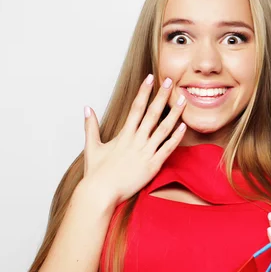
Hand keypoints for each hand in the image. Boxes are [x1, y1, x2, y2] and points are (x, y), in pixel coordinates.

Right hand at [81, 75, 186, 208]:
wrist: (101, 192)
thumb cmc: (96, 173)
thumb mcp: (92, 147)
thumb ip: (90, 126)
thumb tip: (87, 108)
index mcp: (123, 135)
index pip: (136, 107)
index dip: (144, 92)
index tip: (150, 78)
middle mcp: (135, 141)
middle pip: (152, 113)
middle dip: (161, 96)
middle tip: (170, 81)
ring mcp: (145, 153)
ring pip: (163, 129)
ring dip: (174, 113)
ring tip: (183, 100)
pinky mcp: (152, 166)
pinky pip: (167, 149)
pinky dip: (176, 138)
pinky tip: (183, 127)